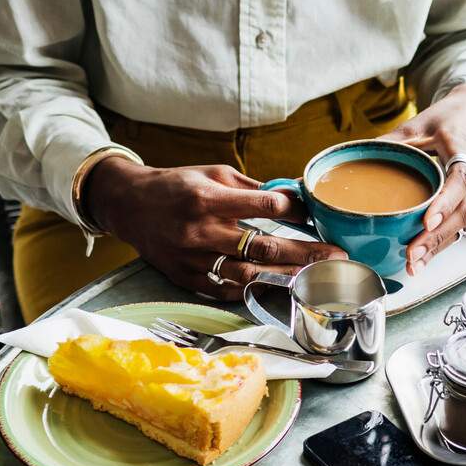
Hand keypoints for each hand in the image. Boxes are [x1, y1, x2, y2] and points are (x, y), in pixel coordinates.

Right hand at [82, 158, 343, 298]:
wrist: (129, 206)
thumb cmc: (177, 186)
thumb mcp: (213, 174)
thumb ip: (253, 188)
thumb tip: (294, 195)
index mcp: (209, 198)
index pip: (262, 206)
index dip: (294, 211)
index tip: (317, 216)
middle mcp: (201, 231)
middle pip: (263, 246)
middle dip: (305, 252)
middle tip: (336, 256)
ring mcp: (193, 259)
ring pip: (249, 274)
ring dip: (287, 277)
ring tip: (316, 278)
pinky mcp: (187, 279)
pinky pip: (227, 291)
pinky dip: (256, 290)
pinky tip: (281, 289)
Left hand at [383, 84, 465, 273]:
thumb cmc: (450, 118)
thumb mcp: (419, 123)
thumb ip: (392, 142)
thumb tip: (356, 158)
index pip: (461, 178)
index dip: (445, 203)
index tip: (426, 223)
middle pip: (464, 210)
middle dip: (438, 237)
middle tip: (412, 255)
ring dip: (440, 244)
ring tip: (415, 263)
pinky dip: (446, 239)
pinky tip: (426, 255)